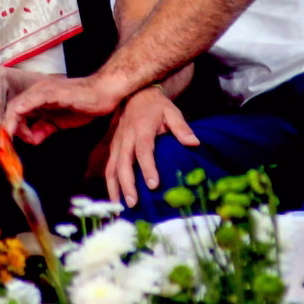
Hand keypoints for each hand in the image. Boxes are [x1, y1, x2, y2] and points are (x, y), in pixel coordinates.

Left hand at [4, 74, 127, 144]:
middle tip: (9, 145)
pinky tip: (20, 112)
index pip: (15, 113)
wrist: (104, 93)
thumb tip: (33, 140)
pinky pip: (36, 98)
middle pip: (13, 109)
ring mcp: (46, 90)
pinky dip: (26, 105)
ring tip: (18, 138)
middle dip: (8, 129)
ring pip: (20, 104)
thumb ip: (44, 129)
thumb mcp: (59, 122)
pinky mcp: (56, 91)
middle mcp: (38, 92)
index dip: (9, 129)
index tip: (8, 145)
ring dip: (14, 123)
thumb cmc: (84, 105)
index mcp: (38, 98)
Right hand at [106, 86, 198, 207]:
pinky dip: (111, 185)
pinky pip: (109, 168)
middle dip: (127, 184)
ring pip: (112, 168)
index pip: (144, 150)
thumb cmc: (157, 106)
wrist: (136, 95)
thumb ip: (182, 128)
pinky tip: (116, 199)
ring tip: (121, 207)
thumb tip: (194, 143)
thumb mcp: (172, 112)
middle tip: (133, 203)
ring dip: (115, 188)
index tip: (153, 184)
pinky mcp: (113, 149)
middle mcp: (126, 137)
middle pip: (123, 163)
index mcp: (142, 128)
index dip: (147, 167)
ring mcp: (117, 143)